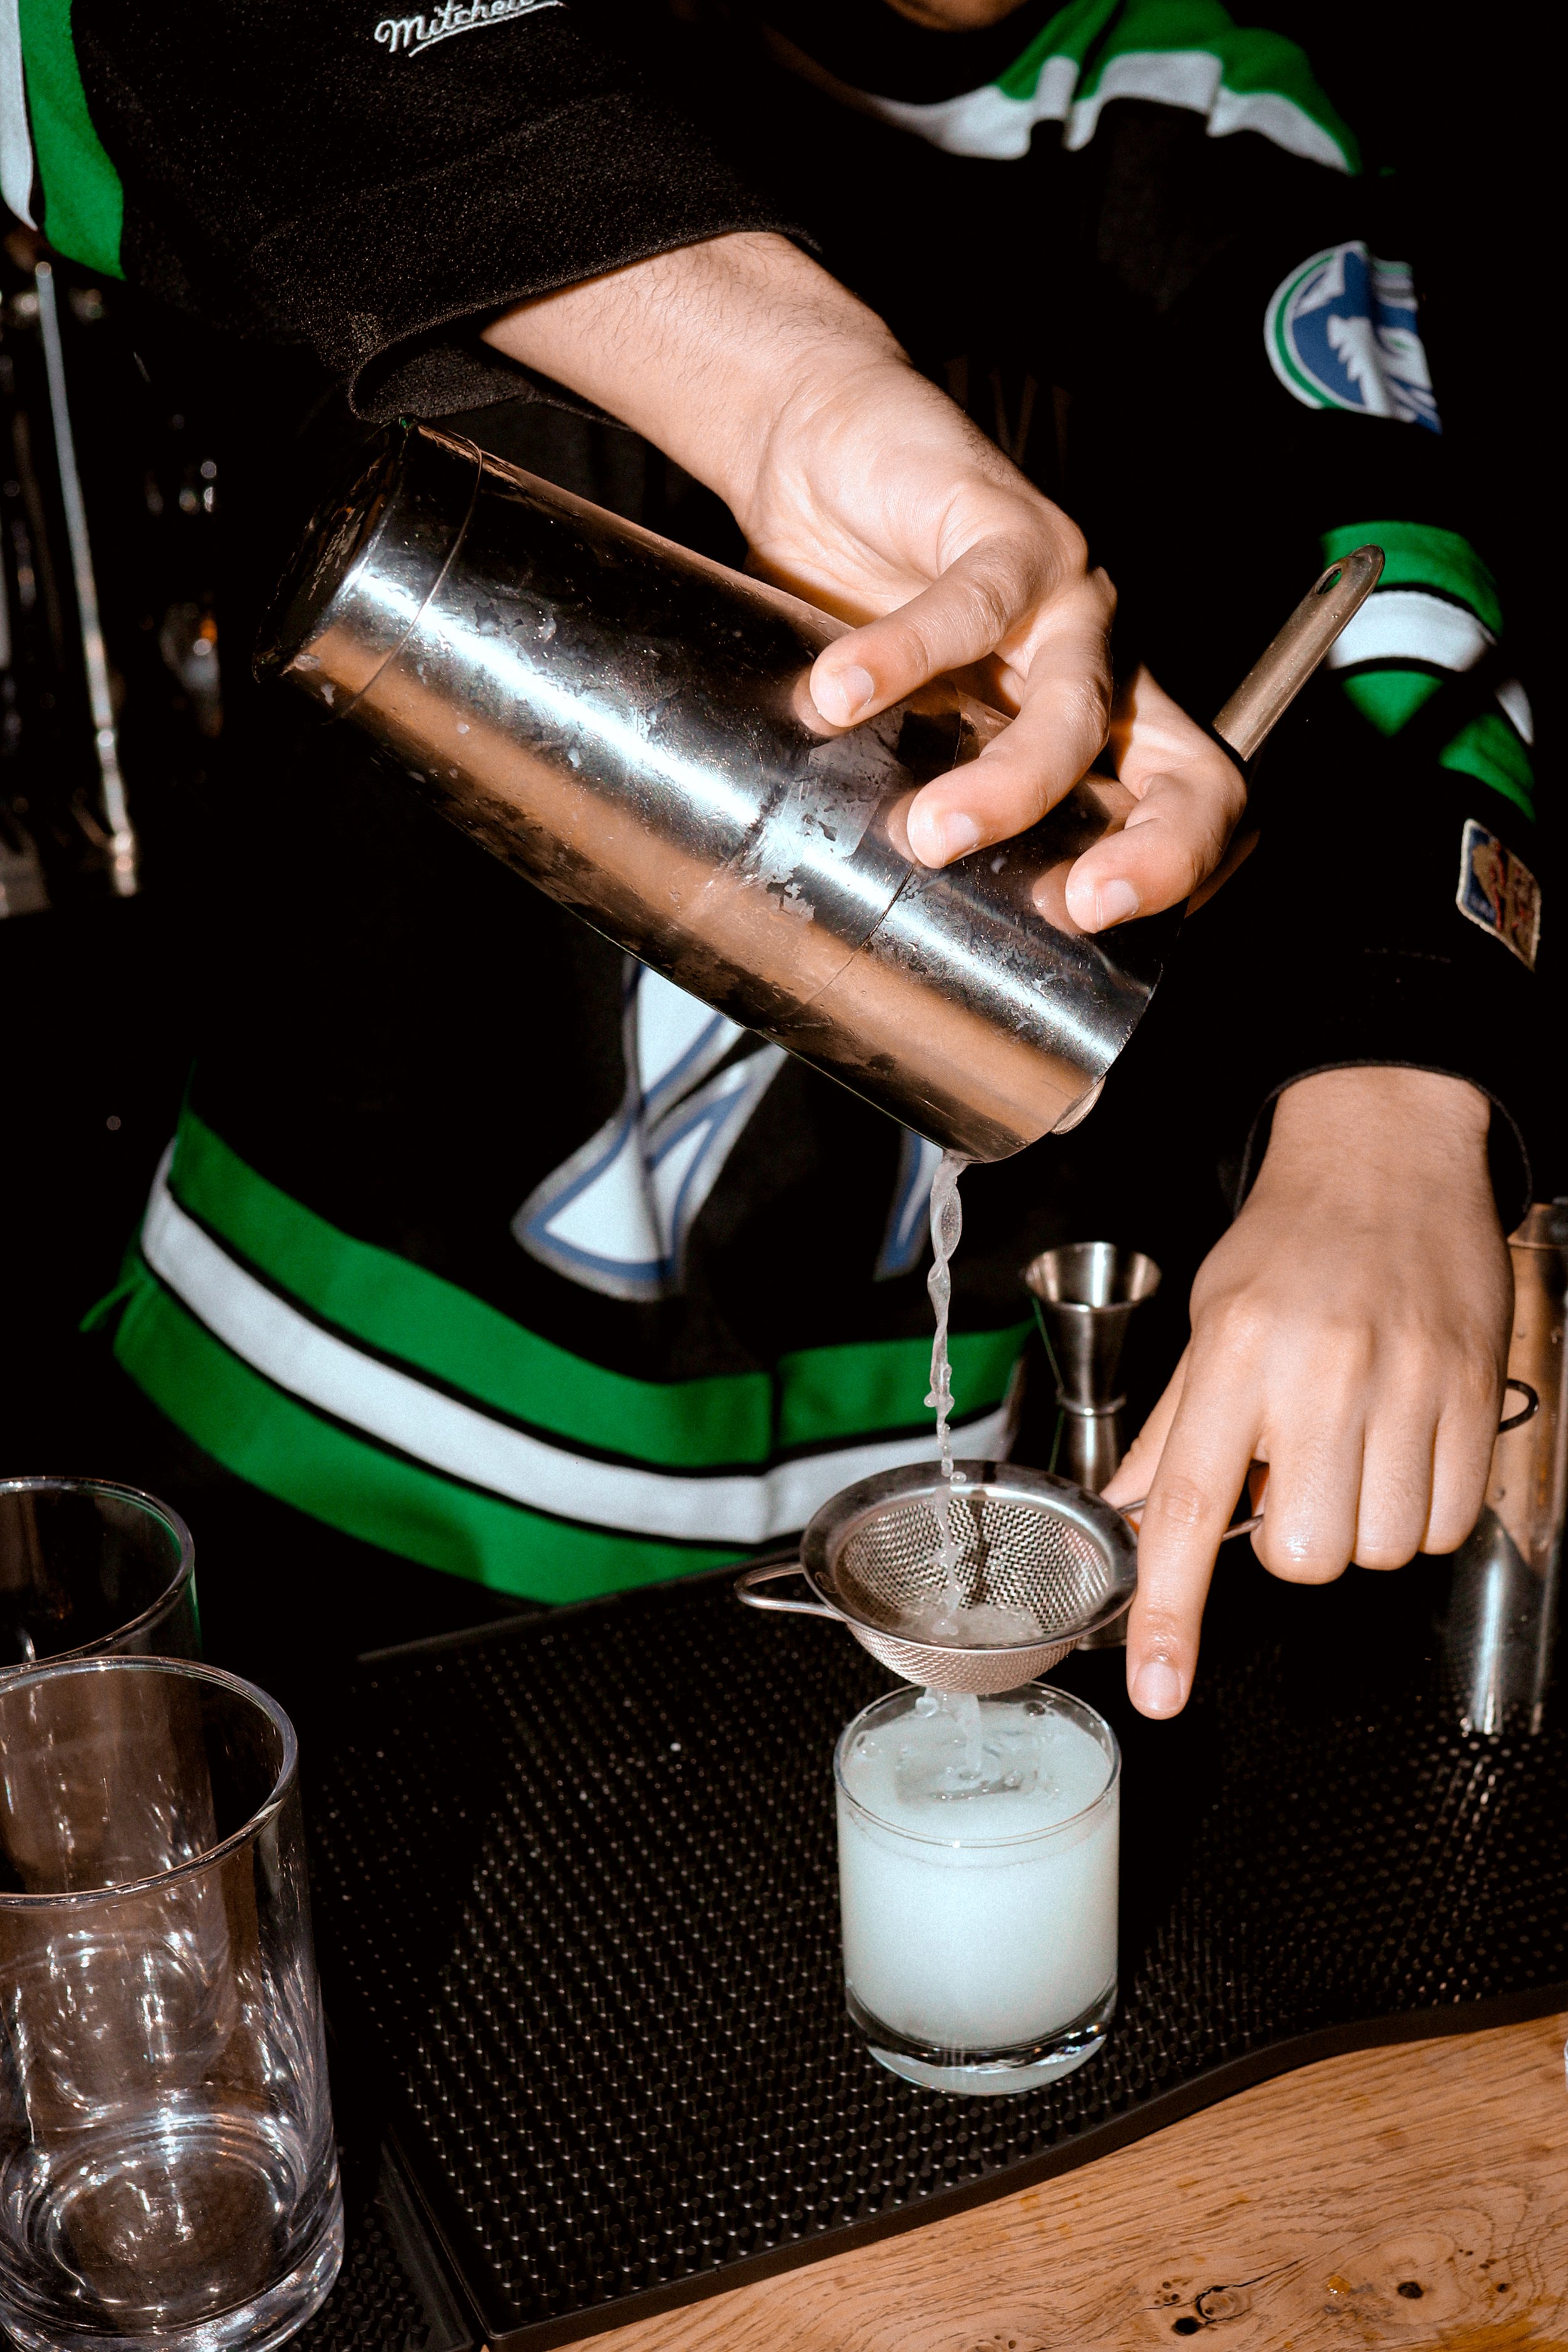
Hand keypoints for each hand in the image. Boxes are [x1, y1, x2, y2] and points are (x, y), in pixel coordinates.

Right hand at [484, 233, 1241, 919]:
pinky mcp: (1008, 528)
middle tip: (1077, 906)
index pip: (1190, 809)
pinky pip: (967, 607)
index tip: (1111, 935)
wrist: (825, 447)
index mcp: (1102, 727)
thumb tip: (842, 918)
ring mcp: (1071, 597)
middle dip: (1154, 851)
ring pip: (1078, 707)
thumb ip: (898, 792)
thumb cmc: (864, 603)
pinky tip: (837, 696)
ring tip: (928, 831)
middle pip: (1188, 772)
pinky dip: (901, 658)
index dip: (1184, 876)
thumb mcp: (898, 724)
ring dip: (1011, 782)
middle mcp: (1108, 667)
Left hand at [1101, 1068, 1511, 1717]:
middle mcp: (1320, 1375)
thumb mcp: (1208, 1322)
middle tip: (1291, 1474)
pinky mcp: (1472, 1394)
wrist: (1390, 1157)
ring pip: (1381, 1549)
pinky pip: (1447, 1522)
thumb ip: (1171, 1430)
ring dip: (1359, 1523)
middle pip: (1304, 1555)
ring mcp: (1407, 1385)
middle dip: (1292, 1539)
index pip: (1185, 1510)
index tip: (1160, 1688)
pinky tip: (1401, 1447)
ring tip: (1350, 1447)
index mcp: (1234, 1358)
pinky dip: (1420, 1509)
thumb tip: (1124, 1516)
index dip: (1171, 1613)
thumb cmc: (1292, 1240)